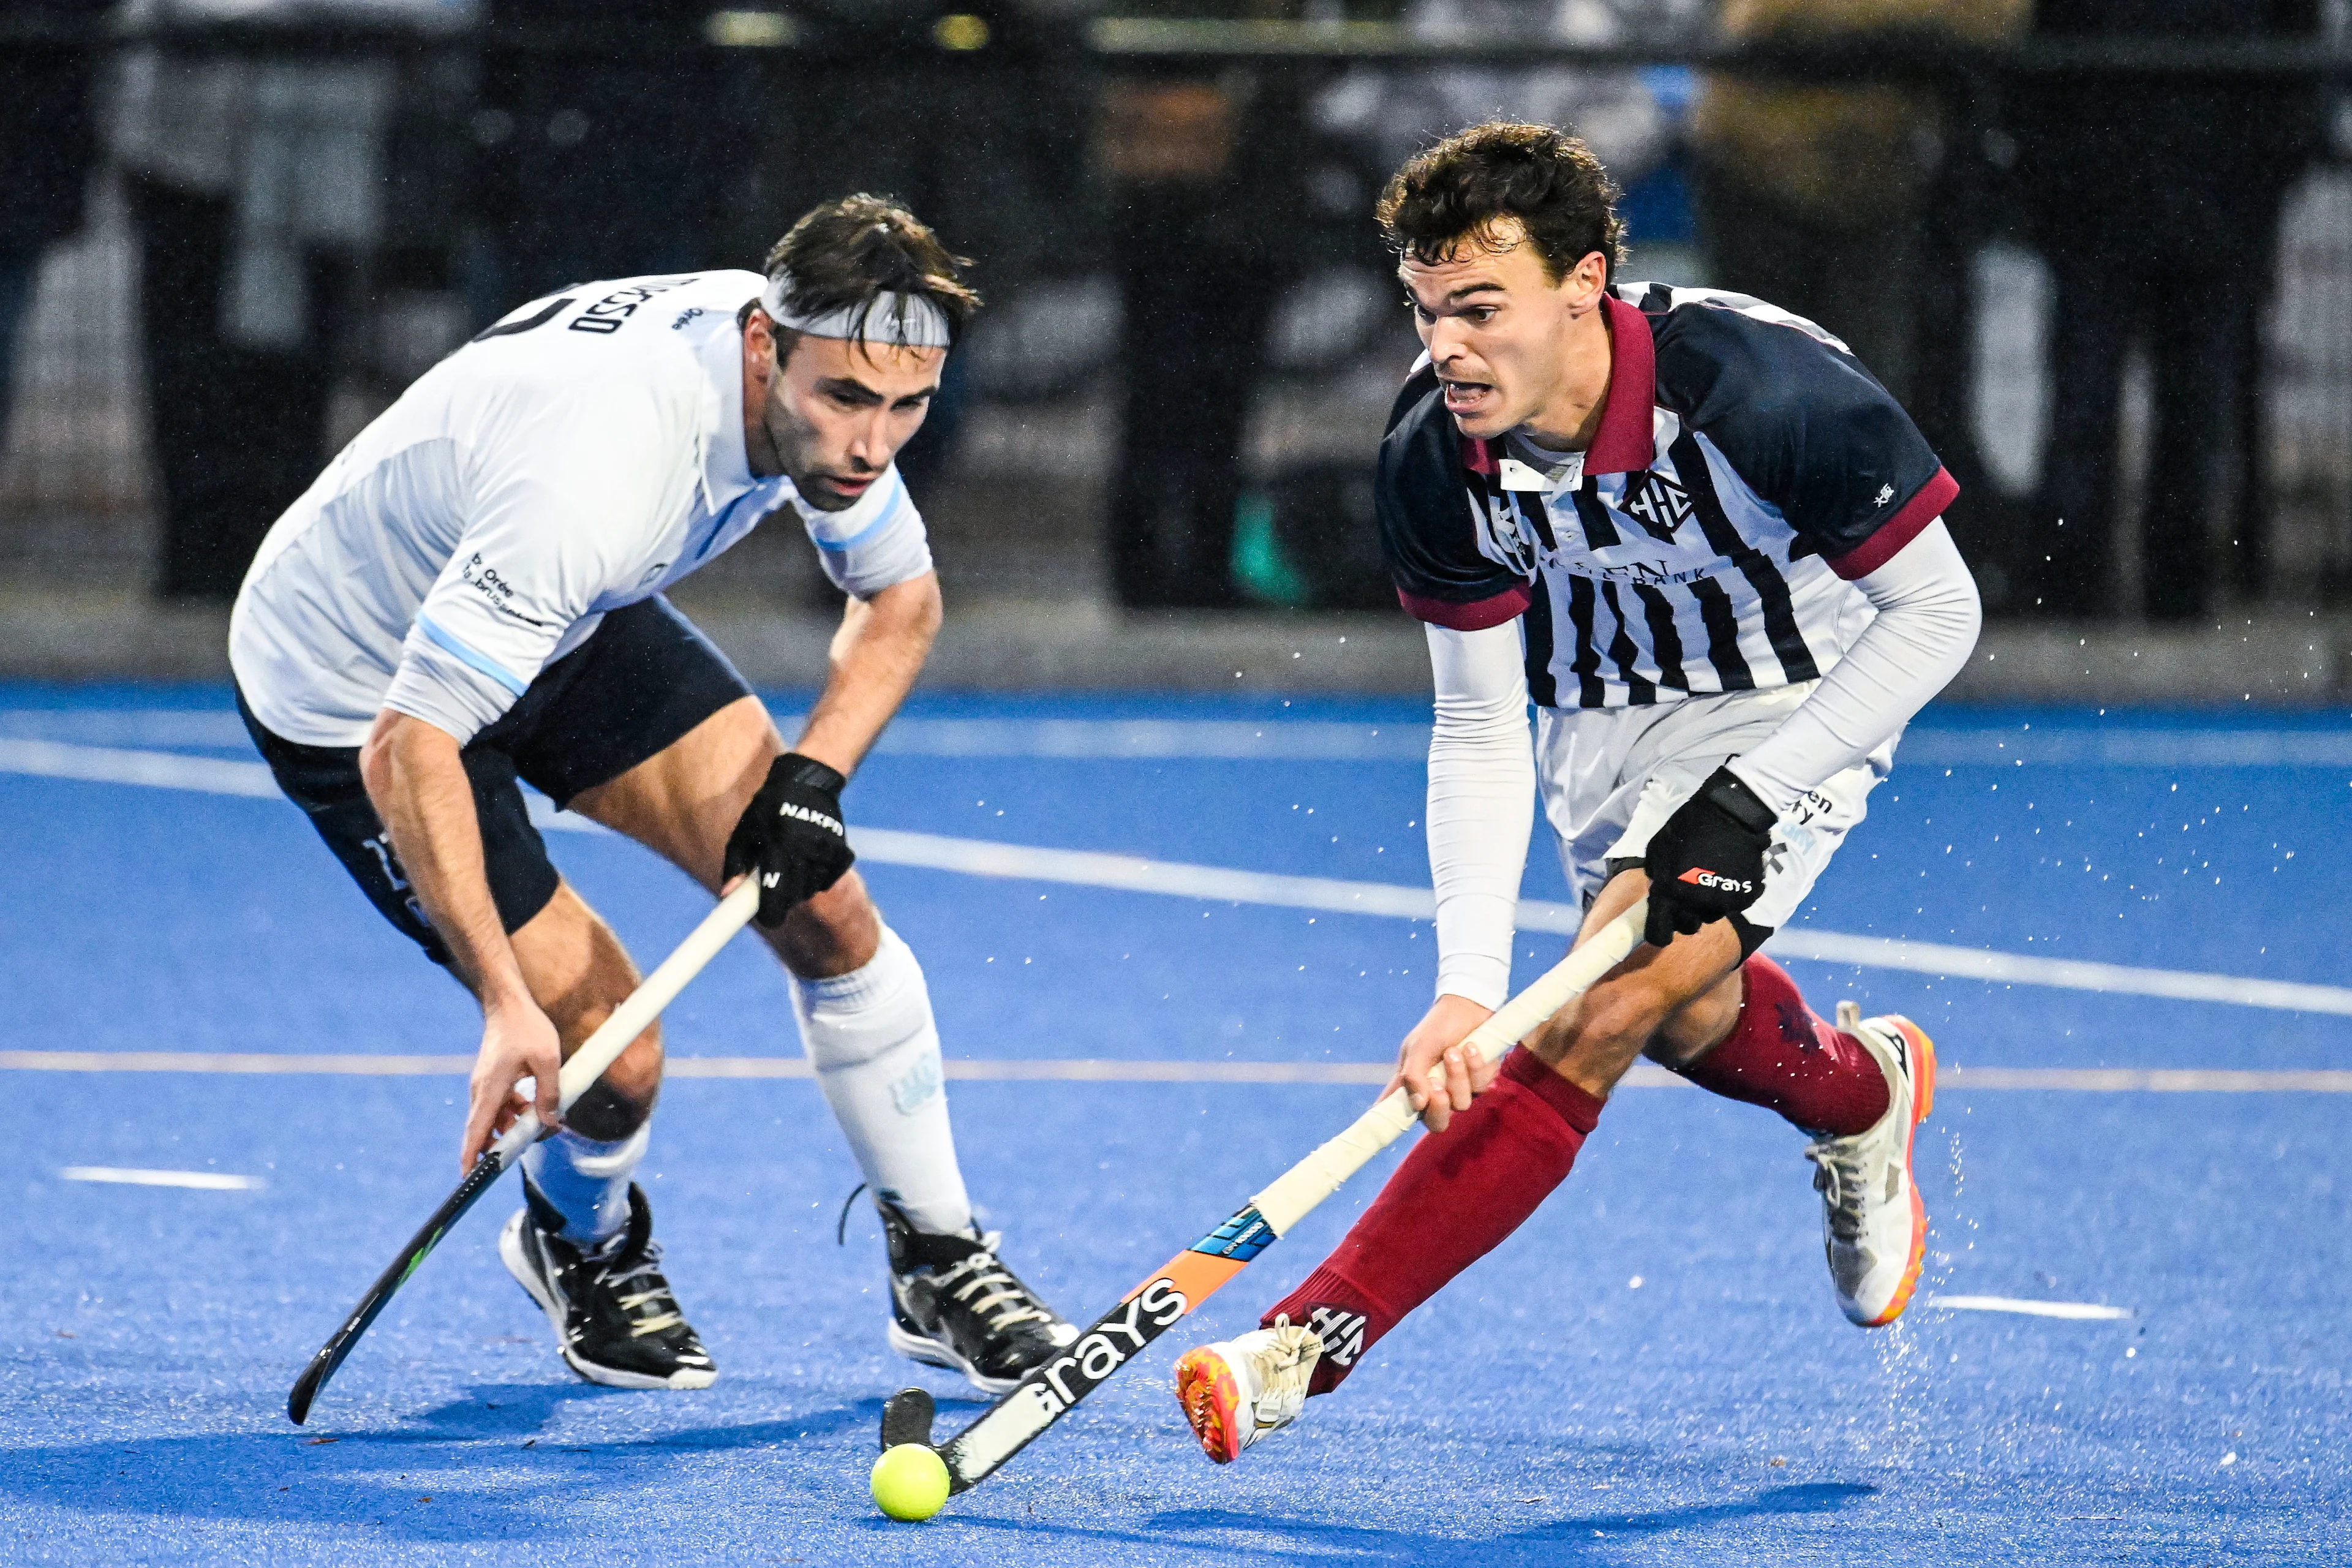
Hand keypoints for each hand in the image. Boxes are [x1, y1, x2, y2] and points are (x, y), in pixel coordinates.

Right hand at [460, 993, 560, 1172]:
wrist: (509, 1004)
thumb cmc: (527, 1028)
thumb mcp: (548, 1060)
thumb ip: (549, 1093)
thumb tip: (549, 1124)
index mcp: (490, 1088)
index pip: (477, 1130)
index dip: (471, 1156)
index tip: (467, 1178)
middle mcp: (481, 1090)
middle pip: (485, 1130)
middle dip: (502, 1146)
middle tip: (525, 1151)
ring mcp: (485, 1085)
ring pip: (496, 1118)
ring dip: (515, 1127)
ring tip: (543, 1124)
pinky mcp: (492, 1080)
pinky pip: (500, 1105)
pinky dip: (515, 1112)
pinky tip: (535, 1107)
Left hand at [723, 752, 855, 927]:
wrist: (808, 784)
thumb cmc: (767, 810)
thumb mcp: (744, 832)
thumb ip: (734, 865)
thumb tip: (726, 895)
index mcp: (779, 845)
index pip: (776, 892)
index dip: (770, 913)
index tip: (765, 919)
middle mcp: (806, 850)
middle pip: (794, 897)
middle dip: (781, 898)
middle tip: (772, 884)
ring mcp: (827, 853)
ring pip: (811, 890)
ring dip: (798, 886)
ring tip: (790, 862)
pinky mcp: (842, 854)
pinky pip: (826, 881)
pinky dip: (816, 877)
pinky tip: (808, 858)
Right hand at [1383, 993, 1497, 1132]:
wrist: (1469, 1006)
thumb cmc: (1438, 1026)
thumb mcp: (1419, 1047)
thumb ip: (1414, 1075)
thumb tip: (1417, 1104)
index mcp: (1413, 1086)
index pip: (1395, 1112)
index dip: (1386, 1125)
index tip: (1379, 1129)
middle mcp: (1435, 1093)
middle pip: (1436, 1123)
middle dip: (1439, 1108)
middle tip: (1438, 1087)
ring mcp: (1460, 1090)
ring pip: (1461, 1104)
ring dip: (1458, 1075)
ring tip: (1453, 1051)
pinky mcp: (1481, 1081)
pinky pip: (1483, 1086)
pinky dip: (1476, 1065)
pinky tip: (1472, 1046)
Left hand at [1641, 764, 1776, 946]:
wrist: (1731, 814)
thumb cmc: (1688, 827)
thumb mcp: (1658, 849)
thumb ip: (1657, 875)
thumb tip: (1659, 890)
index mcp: (1670, 894)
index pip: (1658, 933)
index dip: (1657, 933)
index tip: (1661, 927)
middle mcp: (1696, 904)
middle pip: (1688, 926)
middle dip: (1685, 916)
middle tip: (1688, 894)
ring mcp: (1723, 902)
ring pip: (1711, 915)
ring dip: (1707, 903)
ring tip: (1710, 878)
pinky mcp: (1745, 896)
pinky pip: (1733, 903)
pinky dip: (1730, 893)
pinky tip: (1728, 873)